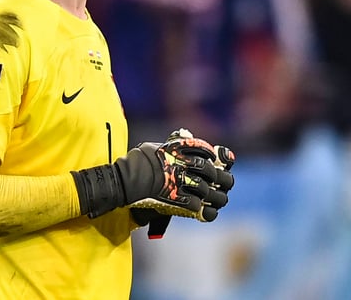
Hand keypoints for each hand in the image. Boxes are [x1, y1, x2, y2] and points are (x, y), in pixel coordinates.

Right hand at [71, 129, 234, 220]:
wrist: (124, 182)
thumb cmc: (136, 163)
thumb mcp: (153, 147)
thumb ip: (170, 146)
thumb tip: (181, 139)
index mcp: (176, 149)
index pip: (202, 149)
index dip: (211, 154)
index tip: (215, 159)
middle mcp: (181, 164)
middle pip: (210, 170)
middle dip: (222, 177)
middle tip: (227, 182)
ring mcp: (179, 182)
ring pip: (207, 189)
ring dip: (217, 196)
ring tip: (221, 198)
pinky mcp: (176, 200)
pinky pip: (197, 205)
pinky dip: (205, 209)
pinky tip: (207, 210)